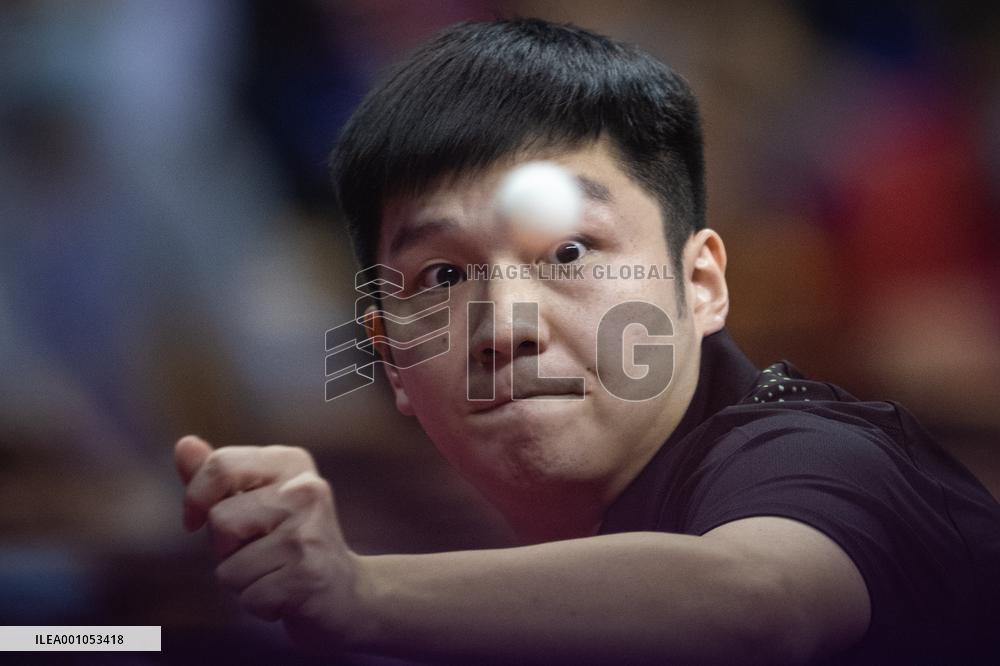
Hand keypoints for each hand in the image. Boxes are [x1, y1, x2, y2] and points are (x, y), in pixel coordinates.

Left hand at [174, 435, 370, 651]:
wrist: (345, 591)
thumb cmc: (288, 543)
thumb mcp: (253, 502)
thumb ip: (218, 477)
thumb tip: (184, 444)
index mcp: (291, 462)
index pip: (221, 465)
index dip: (196, 498)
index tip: (197, 520)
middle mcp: (305, 490)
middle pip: (220, 520)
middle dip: (226, 547)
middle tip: (261, 550)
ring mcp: (309, 531)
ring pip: (229, 566)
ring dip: (242, 580)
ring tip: (275, 571)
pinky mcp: (308, 573)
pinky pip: (248, 596)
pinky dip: (259, 604)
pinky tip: (287, 593)